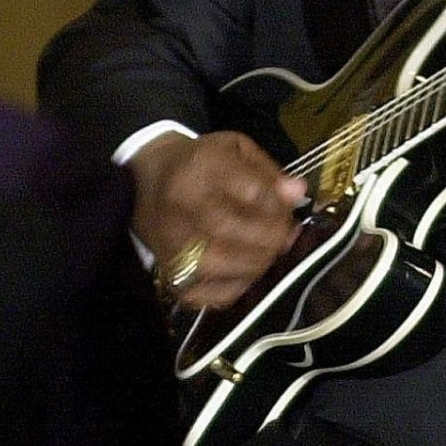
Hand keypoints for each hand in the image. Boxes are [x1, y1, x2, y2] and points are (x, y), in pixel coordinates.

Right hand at [128, 131, 306, 307]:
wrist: (147, 181)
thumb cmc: (199, 164)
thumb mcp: (235, 151)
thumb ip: (269, 172)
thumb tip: (298, 194)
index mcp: (201, 167)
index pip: (255, 193)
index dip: (280, 206)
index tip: (289, 209)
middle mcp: (182, 208)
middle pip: (242, 232)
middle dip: (275, 237)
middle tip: (284, 234)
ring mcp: (174, 246)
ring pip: (231, 266)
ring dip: (261, 261)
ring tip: (266, 250)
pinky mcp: (172, 276)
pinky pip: (215, 294)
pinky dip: (240, 286)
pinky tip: (245, 268)